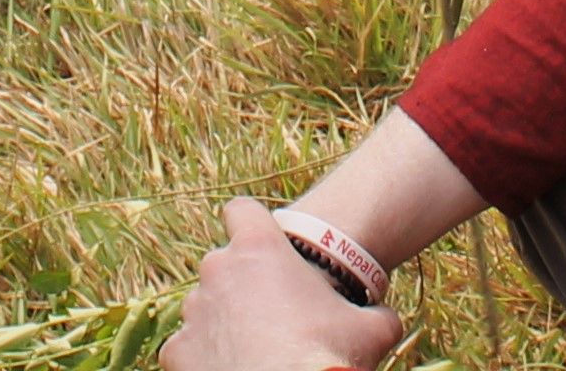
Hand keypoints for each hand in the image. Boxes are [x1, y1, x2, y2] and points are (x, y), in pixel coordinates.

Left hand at [165, 202, 402, 370]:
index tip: (267, 247)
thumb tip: (387, 319)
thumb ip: (377, 314)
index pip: (242, 211)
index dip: (254, 226)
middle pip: (224, 262)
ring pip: (206, 305)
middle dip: (242, 282)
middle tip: (273, 313)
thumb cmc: (327, 356)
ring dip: (224, 319)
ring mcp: (194, 311)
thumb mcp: (370, 329)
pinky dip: (206, 356)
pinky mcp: (177, 350)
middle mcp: (218, 271)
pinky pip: (189, 345)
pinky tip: (233, 369)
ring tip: (255, 348)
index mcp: (259, 249)